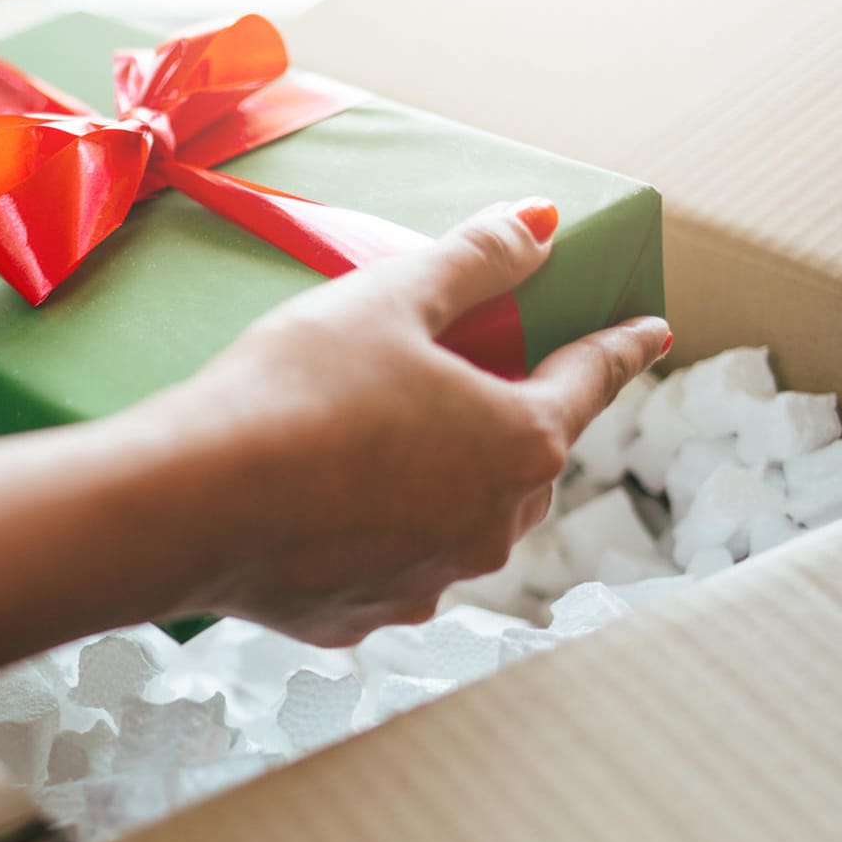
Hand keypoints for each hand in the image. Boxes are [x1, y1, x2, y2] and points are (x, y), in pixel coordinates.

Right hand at [139, 199, 670, 645]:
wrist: (191, 503)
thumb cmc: (295, 390)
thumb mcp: (389, 301)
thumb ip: (474, 260)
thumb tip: (541, 223)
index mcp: (519, 441)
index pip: (590, 380)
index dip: (620, 347)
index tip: (650, 331)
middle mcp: (492, 527)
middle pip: (528, 459)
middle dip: (515, 418)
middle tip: (483, 379)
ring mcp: (431, 582)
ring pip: (462, 522)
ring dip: (443, 482)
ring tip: (383, 441)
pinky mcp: (363, 617)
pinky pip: (391, 567)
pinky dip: (374, 535)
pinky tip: (323, 505)